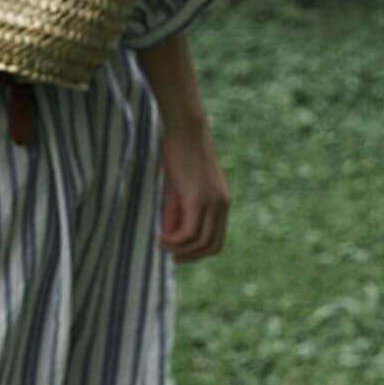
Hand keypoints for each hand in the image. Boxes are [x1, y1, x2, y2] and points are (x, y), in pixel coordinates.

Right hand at [158, 114, 229, 261]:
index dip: (198, 252)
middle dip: (190, 256)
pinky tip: (161, 237)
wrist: (185, 128)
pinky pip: (188, 232)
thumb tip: (170, 233)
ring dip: (179, 250)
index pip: (217, 240)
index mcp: (221, 202)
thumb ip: (178, 209)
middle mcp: (221, 205)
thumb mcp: (181, 184)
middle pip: (211, 246)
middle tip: (171, 255)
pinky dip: (174, 240)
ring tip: (162, 244)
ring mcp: (211, 203)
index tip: (180, 252)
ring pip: (199, 242)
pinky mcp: (197, 199)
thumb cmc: (181, 150)